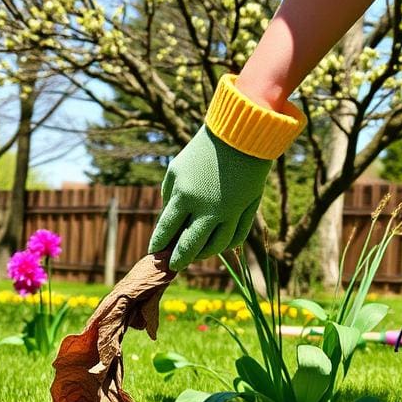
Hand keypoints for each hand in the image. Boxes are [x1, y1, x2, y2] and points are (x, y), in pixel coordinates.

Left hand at [148, 125, 270, 270]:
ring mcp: (229, 212)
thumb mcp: (176, 169)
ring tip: (195, 256)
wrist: (241, 135)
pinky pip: (236, 238)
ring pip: (215, 247)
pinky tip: (218, 246)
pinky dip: (226, 246)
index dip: (159, 244)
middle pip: (189, 246)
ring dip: (203, 255)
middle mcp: (206, 210)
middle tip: (173, 266)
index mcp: (184, 197)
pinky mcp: (247, 210)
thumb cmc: (203, 150)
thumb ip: (170, 195)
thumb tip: (170, 218)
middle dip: (178, 260)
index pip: (167, 230)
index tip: (155, 253)